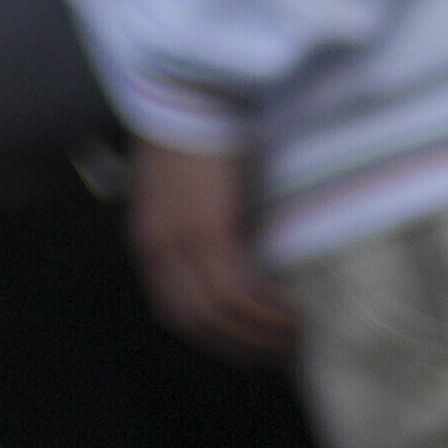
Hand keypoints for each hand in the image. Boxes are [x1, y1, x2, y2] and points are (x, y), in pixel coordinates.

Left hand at [133, 136, 302, 363]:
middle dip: (242, 346)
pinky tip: (294, 311)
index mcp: (149, 242)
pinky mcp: (206, 227)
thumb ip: (200, 233)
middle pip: (196, 322)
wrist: (186, 96)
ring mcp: (179, 239)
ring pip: (219, 311)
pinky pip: (237, 287)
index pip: (177, 314)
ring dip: (262, 332)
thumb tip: (241, 269)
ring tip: (298, 335)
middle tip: (286, 352)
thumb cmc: (196, 142)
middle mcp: (156, 247)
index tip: (255, 352)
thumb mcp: (186, 197)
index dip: (217, 340)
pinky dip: (266, 308)